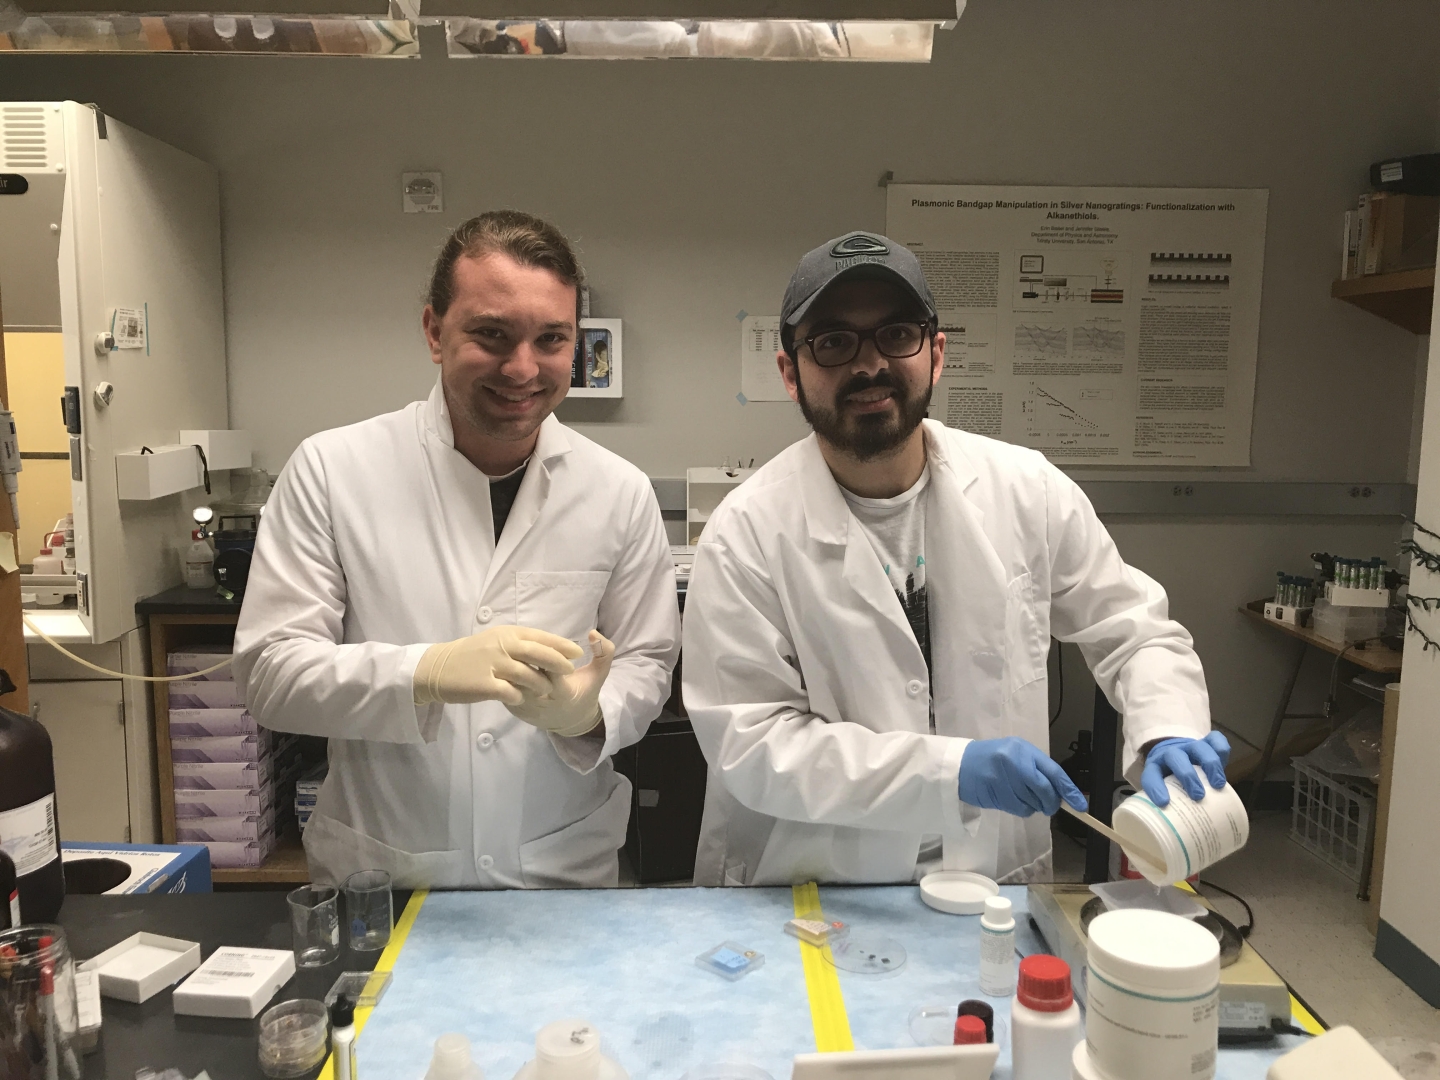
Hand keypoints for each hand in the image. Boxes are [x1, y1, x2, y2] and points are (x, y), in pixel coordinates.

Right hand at [413, 625, 580, 705]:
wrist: (439, 668)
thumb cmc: (471, 655)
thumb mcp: (495, 640)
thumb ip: (519, 643)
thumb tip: (547, 646)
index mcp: (507, 634)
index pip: (540, 637)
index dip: (561, 645)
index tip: (577, 652)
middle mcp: (502, 646)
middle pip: (538, 653)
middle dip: (558, 662)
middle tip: (570, 671)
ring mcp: (492, 664)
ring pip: (526, 674)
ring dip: (540, 683)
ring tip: (547, 691)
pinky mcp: (483, 684)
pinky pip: (509, 691)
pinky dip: (518, 696)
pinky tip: (521, 699)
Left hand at [507, 630, 616, 736]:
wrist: (569, 720)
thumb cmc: (584, 692)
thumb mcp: (599, 674)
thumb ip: (604, 653)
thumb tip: (593, 633)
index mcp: (563, 693)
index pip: (550, 670)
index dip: (548, 654)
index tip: (550, 648)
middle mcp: (541, 702)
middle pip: (527, 674)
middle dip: (526, 657)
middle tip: (527, 645)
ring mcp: (524, 707)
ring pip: (512, 679)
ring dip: (513, 663)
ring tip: (516, 650)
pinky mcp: (513, 707)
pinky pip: (505, 686)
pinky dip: (507, 672)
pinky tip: (510, 661)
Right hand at [958, 737, 1087, 817]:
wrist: (961, 765)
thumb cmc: (993, 758)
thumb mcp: (1017, 756)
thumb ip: (1038, 771)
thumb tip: (1062, 794)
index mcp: (1023, 750)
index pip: (1053, 771)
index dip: (1069, 790)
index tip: (1081, 806)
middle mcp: (1014, 762)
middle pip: (1044, 790)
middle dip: (1050, 803)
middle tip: (1050, 806)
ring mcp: (1003, 778)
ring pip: (1032, 803)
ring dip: (1033, 805)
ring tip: (1020, 795)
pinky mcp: (994, 794)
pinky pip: (1019, 809)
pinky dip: (1021, 809)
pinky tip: (1011, 799)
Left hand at [1140, 732, 1230, 805]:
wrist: (1178, 754)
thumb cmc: (1172, 781)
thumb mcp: (1166, 792)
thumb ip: (1171, 808)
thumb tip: (1183, 841)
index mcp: (1156, 767)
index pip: (1150, 775)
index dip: (1155, 787)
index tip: (1164, 802)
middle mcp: (1171, 754)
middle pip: (1175, 758)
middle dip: (1187, 776)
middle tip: (1198, 795)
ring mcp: (1190, 746)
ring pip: (1198, 747)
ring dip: (1208, 764)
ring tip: (1218, 784)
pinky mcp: (1206, 742)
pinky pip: (1215, 739)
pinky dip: (1221, 748)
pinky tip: (1225, 759)